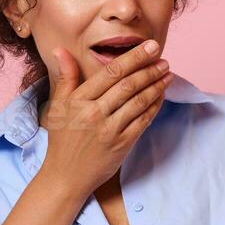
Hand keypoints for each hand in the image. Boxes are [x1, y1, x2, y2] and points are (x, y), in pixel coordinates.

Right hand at [37, 41, 172, 196]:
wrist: (65, 176)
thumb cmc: (62, 139)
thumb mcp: (58, 106)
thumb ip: (65, 77)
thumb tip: (62, 51)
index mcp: (79, 100)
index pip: (111, 72)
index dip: (133, 58)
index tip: (150, 47)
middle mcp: (94, 113)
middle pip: (128, 85)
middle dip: (149, 69)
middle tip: (164, 59)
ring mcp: (109, 130)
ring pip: (138, 102)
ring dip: (156, 86)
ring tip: (167, 75)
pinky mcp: (122, 144)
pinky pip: (143, 121)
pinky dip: (154, 107)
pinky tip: (161, 96)